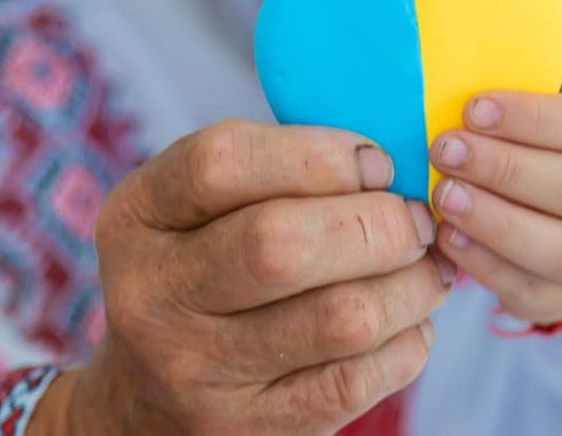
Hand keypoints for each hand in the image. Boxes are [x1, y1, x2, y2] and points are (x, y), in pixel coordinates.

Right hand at [56, 120, 455, 434]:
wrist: (146, 403)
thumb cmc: (198, 273)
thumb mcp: (194, 209)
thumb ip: (272, 171)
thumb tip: (389, 166)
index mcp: (137, 216)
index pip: (221, 162)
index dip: (317, 153)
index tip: (375, 163)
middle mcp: (153, 295)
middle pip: (281, 244)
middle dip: (378, 222)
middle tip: (414, 219)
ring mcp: (199, 371)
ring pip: (341, 317)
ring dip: (410, 283)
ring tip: (425, 266)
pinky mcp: (252, 428)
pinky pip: (357, 380)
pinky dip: (406, 342)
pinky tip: (406, 322)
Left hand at [429, 92, 561, 326]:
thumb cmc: (553, 154)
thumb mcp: (555, 122)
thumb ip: (517, 113)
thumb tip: (453, 99)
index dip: (534, 119)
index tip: (474, 109)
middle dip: (505, 169)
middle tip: (446, 150)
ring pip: (561, 250)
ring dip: (495, 220)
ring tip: (445, 195)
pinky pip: (530, 289)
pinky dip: (484, 263)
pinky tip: (448, 235)